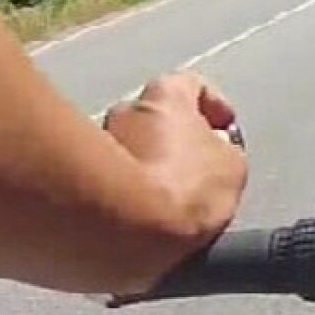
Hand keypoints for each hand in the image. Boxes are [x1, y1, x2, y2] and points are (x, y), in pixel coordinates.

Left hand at [103, 71, 247, 280]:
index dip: (213, 106)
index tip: (223, 125)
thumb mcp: (231, 166)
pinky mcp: (82, 175)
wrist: (132, 229)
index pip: (193, 86)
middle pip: (158, 116)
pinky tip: (145, 211)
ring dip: (150, 162)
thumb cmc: (181, 189)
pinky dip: (128, 187)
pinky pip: (113, 175)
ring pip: (133, 146)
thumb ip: (225, 149)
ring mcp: (99, 141)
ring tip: (170, 195)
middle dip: (177, 137)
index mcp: (166, 96)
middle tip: (197, 165)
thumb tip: (219, 153)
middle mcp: (126, 109)